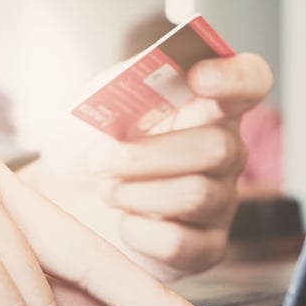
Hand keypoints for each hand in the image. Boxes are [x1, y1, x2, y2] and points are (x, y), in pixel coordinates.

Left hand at [27, 53, 272, 280]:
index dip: (234, 77)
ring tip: (106, 189)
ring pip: (197, 195)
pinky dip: (137, 230)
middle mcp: (224, 153)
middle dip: (146, 155)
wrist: (55, 196)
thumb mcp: (101, 95)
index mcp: (206, 105)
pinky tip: (123, 221)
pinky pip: (181, 243)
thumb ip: (137, 73)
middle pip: (218, 148)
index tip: (198, 76)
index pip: (250, 80)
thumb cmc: (86, 142)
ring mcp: (219, 203)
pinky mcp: (202, 249)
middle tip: (100, 159)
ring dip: (135, 192)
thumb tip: (166, 56)